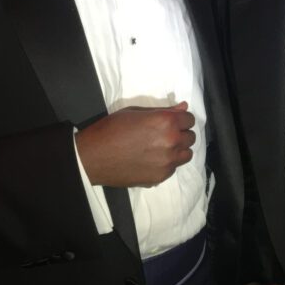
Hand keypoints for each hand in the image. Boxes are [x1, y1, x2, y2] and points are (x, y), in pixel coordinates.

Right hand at [75, 102, 195, 186]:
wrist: (93, 156)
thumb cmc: (112, 128)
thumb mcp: (136, 112)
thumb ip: (163, 110)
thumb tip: (183, 107)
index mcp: (166, 122)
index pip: (189, 119)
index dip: (181, 119)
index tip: (173, 122)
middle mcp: (171, 141)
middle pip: (191, 137)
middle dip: (181, 134)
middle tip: (165, 135)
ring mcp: (167, 161)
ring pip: (186, 154)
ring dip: (179, 150)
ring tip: (162, 148)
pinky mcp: (161, 176)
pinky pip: (174, 168)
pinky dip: (168, 163)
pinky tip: (153, 160)